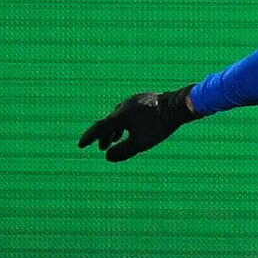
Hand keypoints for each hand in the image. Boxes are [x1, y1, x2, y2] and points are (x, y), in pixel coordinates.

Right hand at [78, 85, 195, 161]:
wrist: (177, 106)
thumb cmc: (159, 126)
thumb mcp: (140, 144)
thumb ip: (122, 152)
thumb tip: (108, 157)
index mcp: (119, 116)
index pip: (99, 128)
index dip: (89, 138)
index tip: (81, 145)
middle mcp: (123, 106)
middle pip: (109, 122)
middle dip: (104, 136)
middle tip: (102, 147)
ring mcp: (133, 101)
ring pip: (119, 117)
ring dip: (116, 129)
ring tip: (116, 139)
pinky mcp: (143, 100)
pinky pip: (129, 112)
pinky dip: (125, 123)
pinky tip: (131, 128)